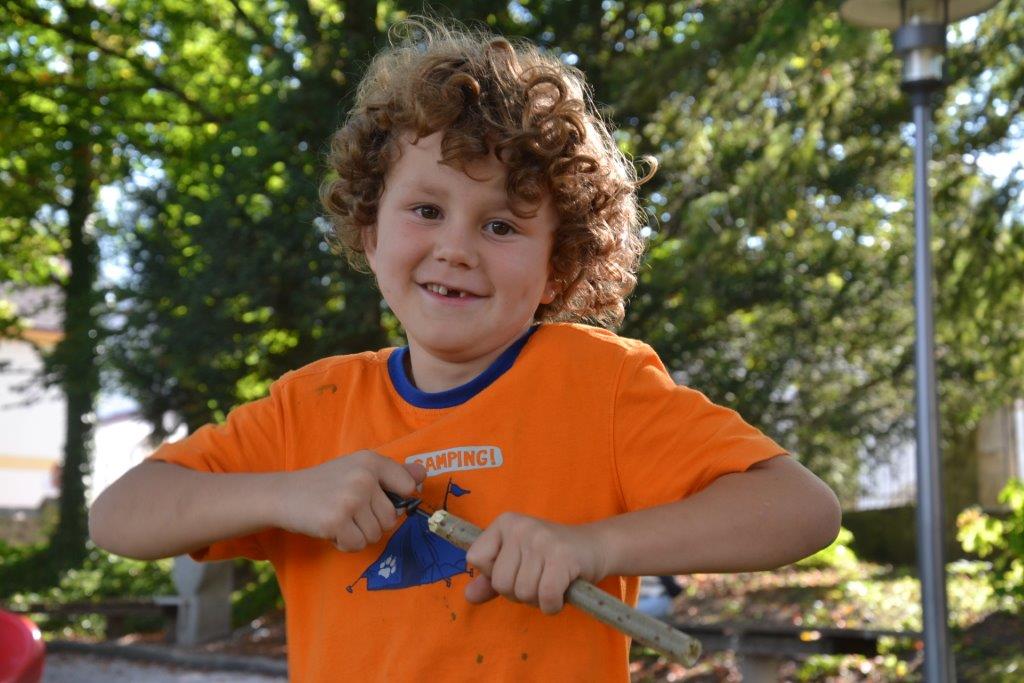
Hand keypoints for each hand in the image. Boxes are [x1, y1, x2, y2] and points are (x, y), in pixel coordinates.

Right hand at [276, 450, 425, 551]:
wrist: (283, 494)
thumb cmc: (325, 484)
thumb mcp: (358, 469)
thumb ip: (392, 473)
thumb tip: (423, 475)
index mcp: (371, 461)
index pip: (408, 485)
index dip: (397, 499)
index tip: (377, 501)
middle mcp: (364, 477)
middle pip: (391, 518)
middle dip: (372, 523)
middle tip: (349, 512)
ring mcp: (350, 499)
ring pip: (375, 534)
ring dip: (358, 534)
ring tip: (339, 519)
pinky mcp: (336, 521)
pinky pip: (358, 545)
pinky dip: (345, 544)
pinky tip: (332, 530)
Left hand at [464, 512, 607, 614]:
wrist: (595, 546)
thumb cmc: (551, 556)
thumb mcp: (518, 561)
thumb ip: (491, 579)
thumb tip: (468, 596)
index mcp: (505, 522)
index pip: (475, 558)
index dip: (493, 574)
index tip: (516, 568)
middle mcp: (520, 526)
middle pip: (500, 582)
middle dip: (518, 592)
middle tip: (538, 579)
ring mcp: (542, 540)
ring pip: (523, 593)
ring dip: (538, 600)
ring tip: (551, 583)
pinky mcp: (563, 557)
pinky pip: (546, 597)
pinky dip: (553, 605)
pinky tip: (561, 594)